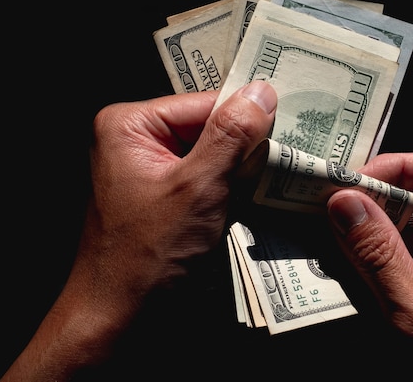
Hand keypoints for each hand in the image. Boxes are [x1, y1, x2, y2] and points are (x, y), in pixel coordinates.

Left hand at [1, 80, 276, 381]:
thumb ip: (231, 136)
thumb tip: (262, 91)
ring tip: (283, 177)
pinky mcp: (166, 199)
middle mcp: (137, 141)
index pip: (205, 104)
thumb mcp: (197, 187)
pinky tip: (262, 196)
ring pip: (213, 156)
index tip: (295, 125)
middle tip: (294, 153)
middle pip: (209, 128)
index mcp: (130, 125)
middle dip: (248, 145)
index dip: (249, 115)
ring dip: (245, 169)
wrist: (117, 320)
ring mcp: (151, 172)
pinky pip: (207, 181)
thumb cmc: (147, 255)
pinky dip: (233, 189)